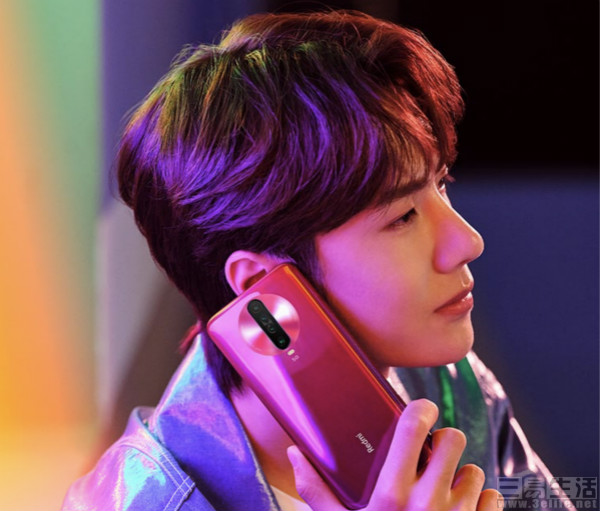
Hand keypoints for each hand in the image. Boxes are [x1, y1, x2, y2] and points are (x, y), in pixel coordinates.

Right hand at [287, 399, 503, 510]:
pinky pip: (493, 499)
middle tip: (430, 453)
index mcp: (391, 494)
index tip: (421, 408)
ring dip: (460, 474)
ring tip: (442, 488)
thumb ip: (316, 491)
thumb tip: (296, 456)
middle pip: (453, 438)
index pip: (414, 427)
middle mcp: (429, 502)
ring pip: (474, 470)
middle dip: (443, 440)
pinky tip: (460, 509)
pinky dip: (480, 500)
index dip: (421, 408)